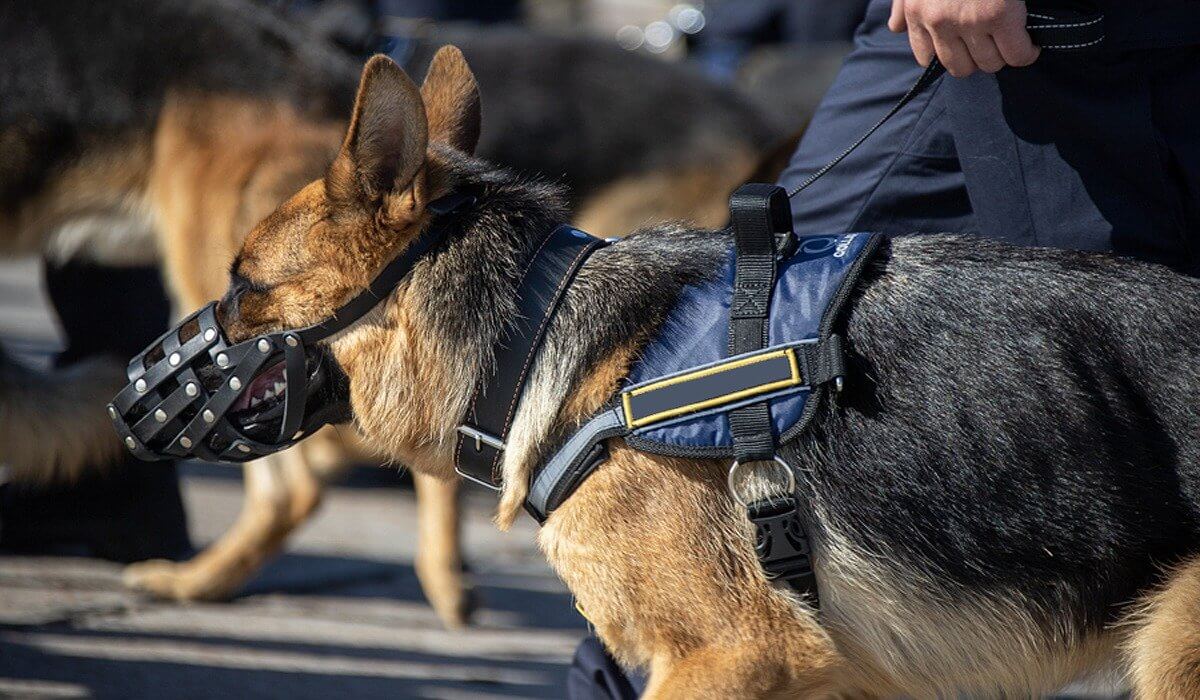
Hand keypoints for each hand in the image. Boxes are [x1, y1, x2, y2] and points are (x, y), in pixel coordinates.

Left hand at [889, 0, 1040, 76]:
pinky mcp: (998, 15)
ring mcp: (968, 21)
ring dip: (1003, 55)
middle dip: (978, 59)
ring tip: (1012, 41)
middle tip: (993, 44)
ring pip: (989, 63)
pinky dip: (1026, 53)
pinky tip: (1031, 45)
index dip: (950, 55)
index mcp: (917, 12)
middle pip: (961, 68)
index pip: (927, 59)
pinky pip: (1016, 53)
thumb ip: (903, 4)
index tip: (965, 47)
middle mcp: (938, 22)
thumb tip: (895, 28)